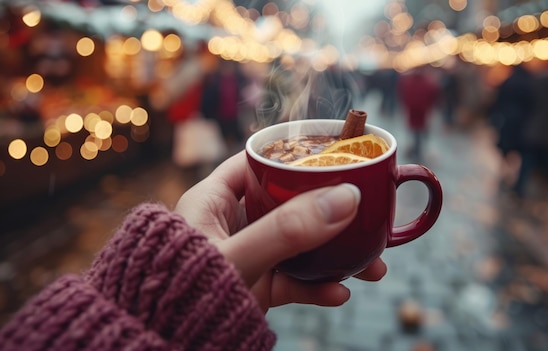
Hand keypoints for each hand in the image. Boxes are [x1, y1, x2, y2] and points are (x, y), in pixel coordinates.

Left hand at [175, 151, 386, 311]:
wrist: (164, 341)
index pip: (258, 163)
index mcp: (214, 199)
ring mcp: (248, 255)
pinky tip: (340, 293)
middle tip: (367, 216)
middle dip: (332, 213)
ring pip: (300, 245)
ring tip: (373, 267)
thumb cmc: (181, 290)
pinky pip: (294, 282)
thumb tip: (345, 199)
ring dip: (337, 255)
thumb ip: (287, 230)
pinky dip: (318, 287)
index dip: (294, 157)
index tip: (334, 158)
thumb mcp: (236, 255)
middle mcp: (232, 223)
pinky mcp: (256, 287)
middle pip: (291, 204)